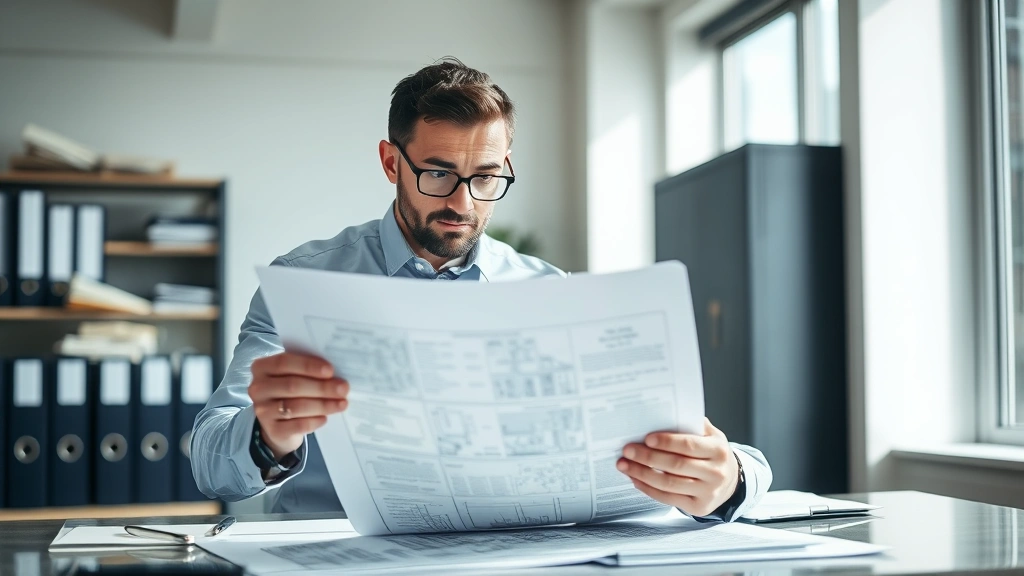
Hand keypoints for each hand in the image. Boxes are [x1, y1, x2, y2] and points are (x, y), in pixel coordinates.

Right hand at [249, 352, 348, 458]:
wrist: (279, 423)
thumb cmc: (290, 391)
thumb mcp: (292, 376)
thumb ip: (306, 370)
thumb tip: (335, 372)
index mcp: (262, 367)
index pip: (284, 362)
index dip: (308, 366)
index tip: (331, 370)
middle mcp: (258, 388)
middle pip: (292, 385)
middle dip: (322, 387)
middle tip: (343, 388)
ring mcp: (262, 411)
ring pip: (296, 406)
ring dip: (323, 404)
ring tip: (342, 403)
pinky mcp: (272, 430)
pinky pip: (297, 425)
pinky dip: (314, 420)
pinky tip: (325, 418)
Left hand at [617, 418, 738, 517]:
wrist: (731, 482)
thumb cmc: (713, 454)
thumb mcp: (711, 435)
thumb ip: (691, 425)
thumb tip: (662, 414)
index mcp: (718, 450)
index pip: (689, 445)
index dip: (667, 442)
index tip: (646, 438)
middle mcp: (715, 473)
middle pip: (675, 465)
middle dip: (647, 457)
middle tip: (628, 450)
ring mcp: (707, 492)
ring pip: (668, 484)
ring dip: (642, 474)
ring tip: (625, 465)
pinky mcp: (698, 507)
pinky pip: (668, 498)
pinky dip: (648, 489)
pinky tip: (635, 479)